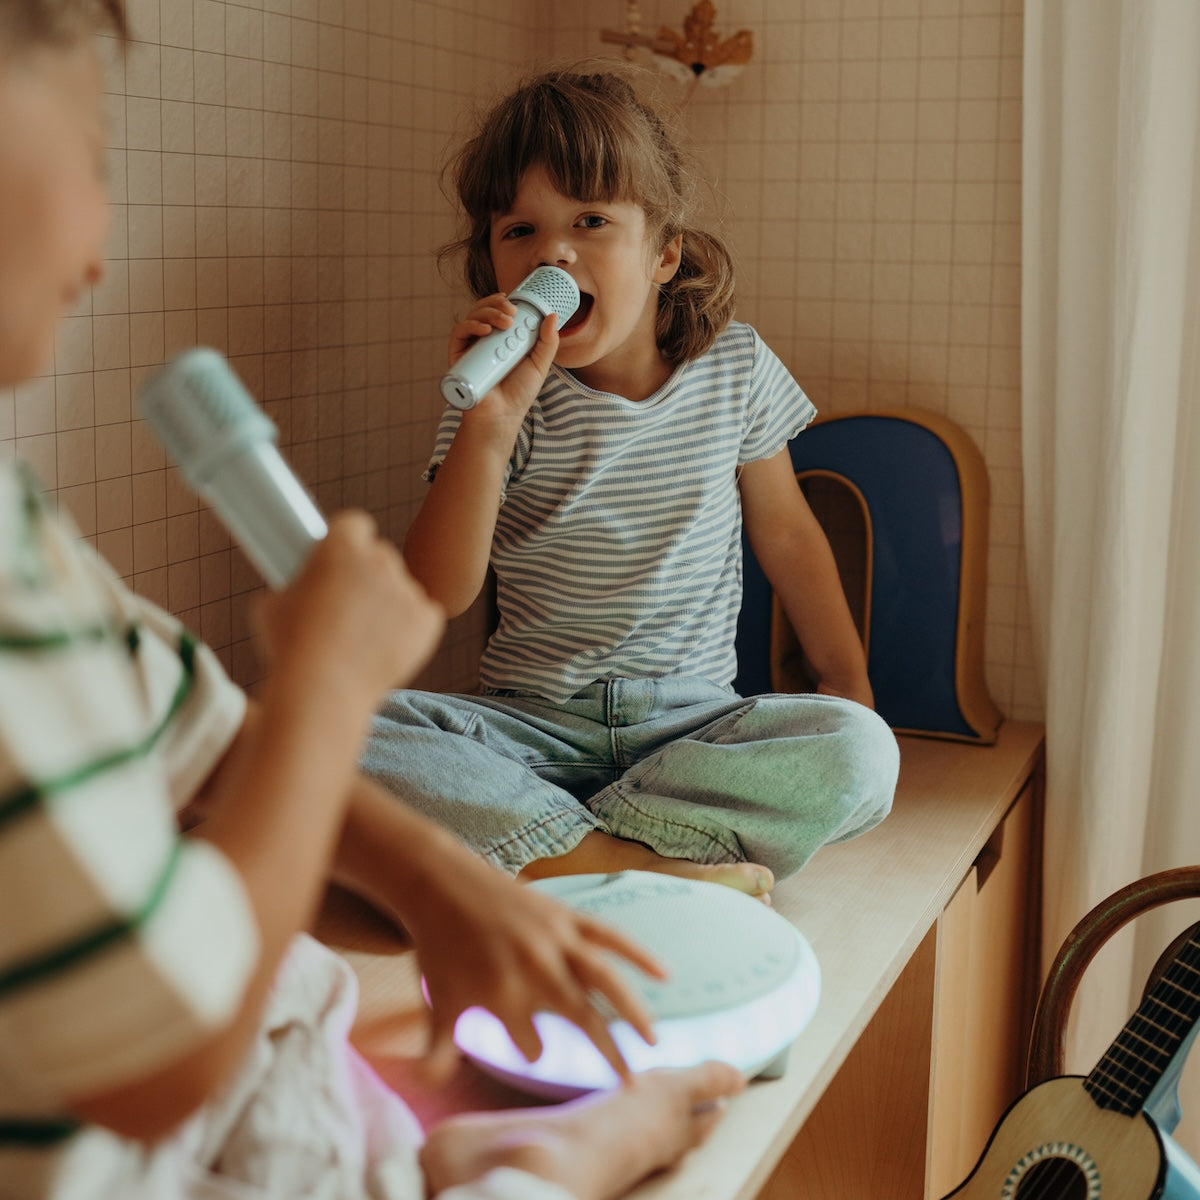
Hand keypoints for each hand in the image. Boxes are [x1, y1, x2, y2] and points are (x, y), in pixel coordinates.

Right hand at [254, 511, 444, 701]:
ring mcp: (406, 591)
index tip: (342, 556)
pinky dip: (412, 628)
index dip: (348, 540)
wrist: (324, 690)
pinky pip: (425, 615)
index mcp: (341, 547)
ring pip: (402, 588)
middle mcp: (379, 561)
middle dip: (368, 573)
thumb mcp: (272, 605)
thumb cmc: (291, 648)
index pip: (354, 524)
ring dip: (389, 603)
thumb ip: (293, 585)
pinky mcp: (427, 621)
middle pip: (381, 555)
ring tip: (363, 636)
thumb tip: (296, 587)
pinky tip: (388, 645)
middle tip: (350, 602)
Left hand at [402, 849, 665, 1085]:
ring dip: (632, 1009)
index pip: (529, 1041)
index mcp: (502, 995)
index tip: (534, 1052)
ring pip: (604, 977)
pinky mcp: (564, 915)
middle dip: (610, 1051)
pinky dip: (637, 953)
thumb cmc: (439, 948)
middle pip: (582, 1015)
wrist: (440, 884)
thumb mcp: (438, 1005)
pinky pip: (608, 935)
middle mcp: (535, 968)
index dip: (531, 1048)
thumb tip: (429, 1088)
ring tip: (653, 1039)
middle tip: (631, 1084)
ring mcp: (554, 939)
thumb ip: (438, 1052)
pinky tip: (663, 974)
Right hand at [448, 293, 559, 421]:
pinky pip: (459, 333)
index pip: (498, 311)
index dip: (503, 302)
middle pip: (484, 310)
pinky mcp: (458, 356)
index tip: (514, 300)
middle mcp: (485, 340)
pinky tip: (486, 330)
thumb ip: (548, 342)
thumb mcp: (539, 364)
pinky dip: (471, 326)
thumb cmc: (519, 392)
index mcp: (502, 338)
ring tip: (505, 322)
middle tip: (512, 311)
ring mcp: (471, 347)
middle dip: (496, 304)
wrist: (502, 415)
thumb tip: (553, 316)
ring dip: (488, 312)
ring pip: (472, 317)